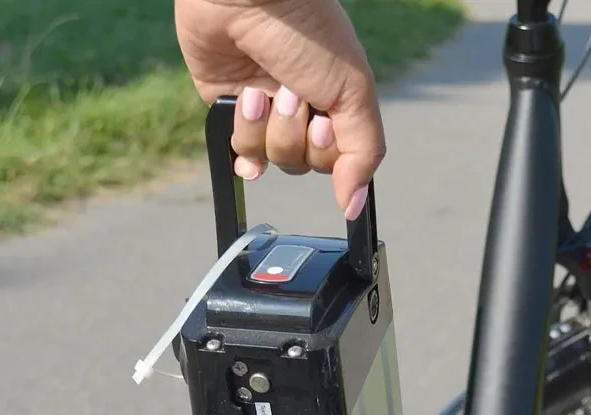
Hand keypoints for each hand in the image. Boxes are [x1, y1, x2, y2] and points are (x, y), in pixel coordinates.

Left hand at [175, 0, 385, 218]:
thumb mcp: (352, 92)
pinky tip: (243, 108)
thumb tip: (354, 205)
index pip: (336, 161)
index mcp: (335, 104)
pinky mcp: (228, 109)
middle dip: (293, 131)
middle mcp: (302, 111)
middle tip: (290, 92)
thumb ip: (362, 154)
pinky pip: (237, 151)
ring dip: (264, 125)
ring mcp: (264, 112)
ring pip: (267, 158)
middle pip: (300, 163)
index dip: (326, 148)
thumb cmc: (308, 33)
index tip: (322, 117)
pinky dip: (240, 138)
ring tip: (260, 86)